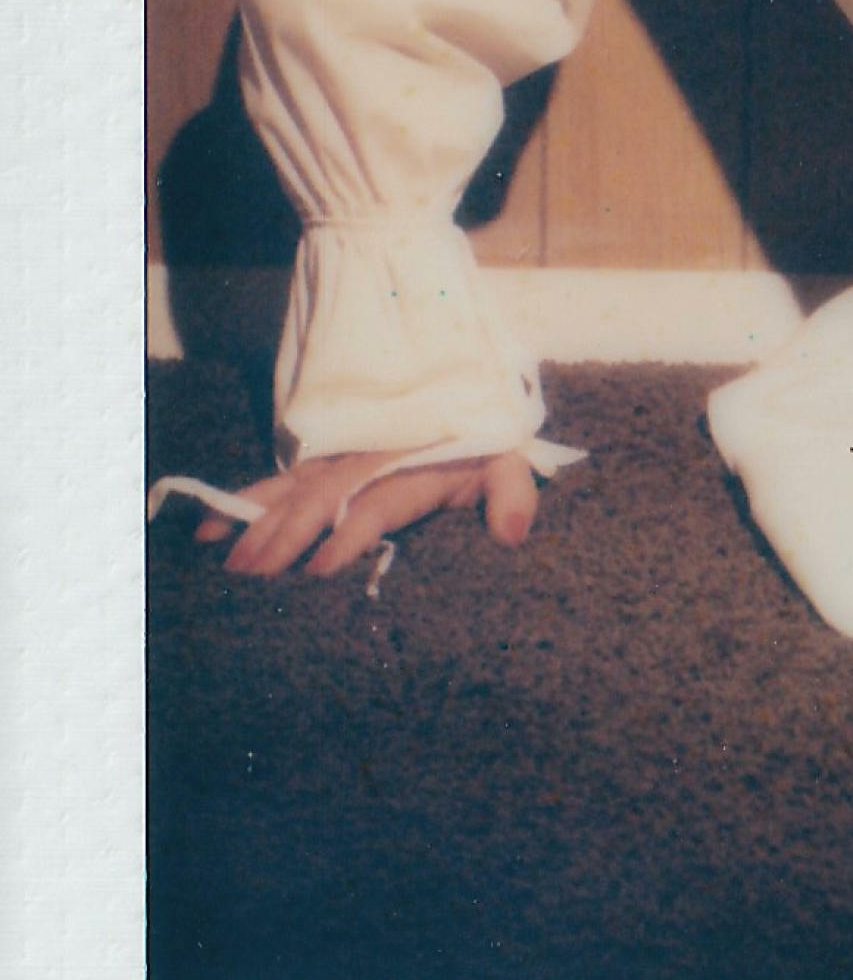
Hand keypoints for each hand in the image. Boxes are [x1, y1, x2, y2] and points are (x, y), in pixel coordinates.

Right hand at [199, 450, 541, 579]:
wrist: (472, 403)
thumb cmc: (489, 446)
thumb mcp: (512, 465)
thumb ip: (515, 495)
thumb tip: (513, 533)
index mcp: (414, 467)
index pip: (375, 504)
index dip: (348, 535)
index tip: (320, 571)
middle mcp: (370, 461)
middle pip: (322, 499)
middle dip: (286, 537)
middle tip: (253, 577)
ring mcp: (344, 460)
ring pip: (293, 490)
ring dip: (257, 522)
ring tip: (226, 560)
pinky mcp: (327, 464)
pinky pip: (281, 482)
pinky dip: (244, 501)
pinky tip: (210, 528)